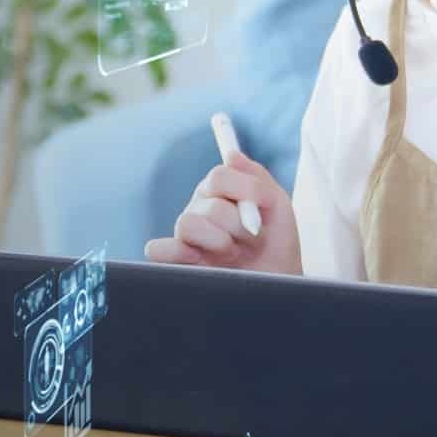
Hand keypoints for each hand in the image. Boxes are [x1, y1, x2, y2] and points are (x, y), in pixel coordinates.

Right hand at [144, 151, 300, 274]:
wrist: (277, 282)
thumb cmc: (276, 244)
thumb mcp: (277, 206)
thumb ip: (256, 178)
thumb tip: (231, 154)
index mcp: (218, 190)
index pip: (218, 176)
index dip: (244, 194)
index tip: (262, 215)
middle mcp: (198, 208)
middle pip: (210, 205)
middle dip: (239, 227)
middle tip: (251, 241)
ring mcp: (185, 236)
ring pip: (188, 224)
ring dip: (220, 242)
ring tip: (233, 255)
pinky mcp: (176, 262)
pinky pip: (158, 249)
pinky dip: (174, 252)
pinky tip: (200, 261)